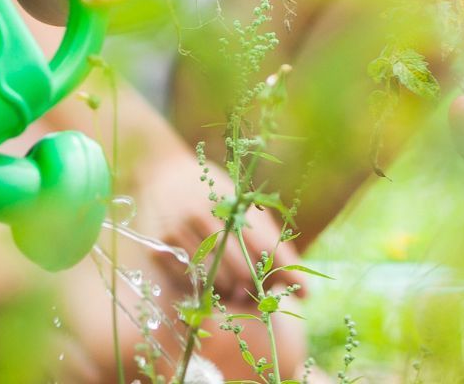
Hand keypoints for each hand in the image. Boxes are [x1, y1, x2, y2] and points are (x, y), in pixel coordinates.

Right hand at [129, 149, 300, 301]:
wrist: (159, 171)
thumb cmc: (209, 188)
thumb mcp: (238, 197)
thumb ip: (265, 230)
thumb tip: (296, 273)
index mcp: (227, 201)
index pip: (264, 245)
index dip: (287, 271)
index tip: (305, 292)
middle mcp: (202, 216)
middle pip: (242, 269)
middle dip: (255, 285)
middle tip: (256, 288)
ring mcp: (178, 233)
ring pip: (217, 280)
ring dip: (231, 289)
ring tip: (234, 284)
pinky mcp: (158, 248)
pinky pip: (191, 282)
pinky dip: (204, 286)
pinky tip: (208, 278)